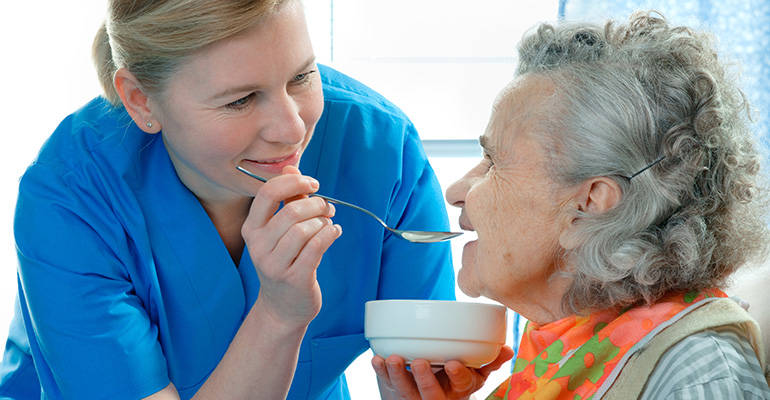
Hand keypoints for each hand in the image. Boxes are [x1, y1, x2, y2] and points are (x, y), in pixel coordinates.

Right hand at [242, 165, 341, 329]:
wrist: (282, 307)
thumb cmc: (285, 262)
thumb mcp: (280, 231)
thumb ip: (287, 200)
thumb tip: (292, 167)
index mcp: (252, 229)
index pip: (267, 194)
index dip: (293, 182)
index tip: (312, 183)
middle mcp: (259, 246)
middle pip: (290, 212)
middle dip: (316, 204)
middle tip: (328, 207)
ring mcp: (275, 265)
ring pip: (304, 229)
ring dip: (323, 222)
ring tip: (329, 223)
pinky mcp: (295, 278)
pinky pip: (316, 247)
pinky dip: (330, 235)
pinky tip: (334, 233)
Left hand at [372, 346, 513, 399]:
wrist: (434, 395)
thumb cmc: (456, 379)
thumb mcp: (476, 374)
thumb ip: (490, 361)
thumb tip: (508, 349)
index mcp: (458, 390)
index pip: (461, 384)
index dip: (458, 374)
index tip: (453, 363)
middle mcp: (437, 396)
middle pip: (430, 394)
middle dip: (424, 380)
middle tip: (419, 361)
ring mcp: (416, 396)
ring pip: (406, 391)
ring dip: (398, 375)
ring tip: (392, 359)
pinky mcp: (398, 390)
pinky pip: (388, 385)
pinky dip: (381, 372)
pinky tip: (377, 359)